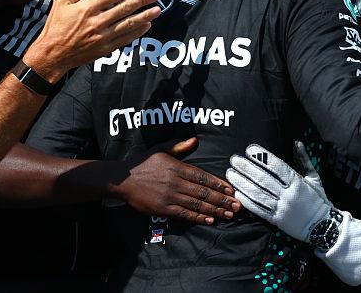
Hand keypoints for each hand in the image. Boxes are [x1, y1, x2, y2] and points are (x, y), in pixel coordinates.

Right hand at [24, 0, 159, 77]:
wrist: (52, 54)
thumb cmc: (56, 26)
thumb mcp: (62, 2)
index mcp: (87, 8)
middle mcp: (97, 22)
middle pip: (125, 8)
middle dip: (142, 0)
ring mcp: (102, 36)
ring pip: (128, 24)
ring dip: (145, 16)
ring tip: (157, 9)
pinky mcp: (105, 48)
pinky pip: (126, 38)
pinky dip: (137, 32)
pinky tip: (147, 25)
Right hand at [115, 138, 240, 223]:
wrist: (123, 179)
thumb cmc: (142, 163)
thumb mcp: (161, 149)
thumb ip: (179, 146)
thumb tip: (195, 139)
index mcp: (178, 168)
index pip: (203, 177)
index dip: (219, 184)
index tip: (231, 190)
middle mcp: (176, 182)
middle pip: (204, 192)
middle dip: (223, 200)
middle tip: (237, 205)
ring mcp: (170, 196)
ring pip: (197, 205)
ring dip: (215, 210)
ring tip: (228, 214)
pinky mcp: (162, 209)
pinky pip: (184, 214)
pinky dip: (198, 218)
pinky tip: (210, 220)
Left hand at [227, 143, 360, 285]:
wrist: (323, 226)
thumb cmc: (318, 199)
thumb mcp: (314, 178)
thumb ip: (304, 159)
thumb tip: (297, 142)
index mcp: (298, 182)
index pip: (277, 167)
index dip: (262, 157)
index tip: (250, 149)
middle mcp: (288, 195)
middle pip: (264, 179)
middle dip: (247, 168)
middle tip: (234, 159)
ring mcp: (282, 208)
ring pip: (258, 194)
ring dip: (242, 183)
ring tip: (231, 174)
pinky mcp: (276, 220)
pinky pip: (258, 209)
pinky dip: (247, 200)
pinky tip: (237, 192)